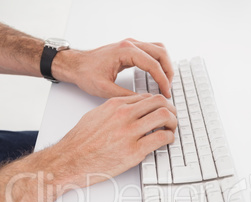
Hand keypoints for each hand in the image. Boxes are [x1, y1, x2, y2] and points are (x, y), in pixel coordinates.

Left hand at [53, 39, 173, 98]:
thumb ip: (126, 95)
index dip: (162, 80)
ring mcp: (131, 45)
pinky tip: (157, 76)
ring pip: (158, 50)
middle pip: (161, 53)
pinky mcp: (130, 49)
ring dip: (165, 65)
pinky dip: (158, 63)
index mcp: (125, 51)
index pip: (153, 64)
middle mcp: (130, 44)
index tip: (166, 93)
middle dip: (168, 72)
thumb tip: (143, 102)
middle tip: (168, 89)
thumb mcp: (105, 90)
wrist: (76, 65)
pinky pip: (151, 52)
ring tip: (166, 83)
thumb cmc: (86, 74)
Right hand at [54, 94, 176, 186]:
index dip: (159, 103)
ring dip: (173, 123)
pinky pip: (161, 138)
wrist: (69, 161)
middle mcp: (123, 115)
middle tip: (172, 118)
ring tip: (171, 130)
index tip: (162, 110)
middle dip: (170, 109)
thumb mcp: (95, 117)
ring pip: (164, 117)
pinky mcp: (134, 151)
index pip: (146, 97)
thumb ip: (114, 112)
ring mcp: (129, 132)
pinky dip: (169, 138)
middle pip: (159, 102)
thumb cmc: (79, 142)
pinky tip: (167, 141)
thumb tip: (129, 111)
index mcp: (114, 105)